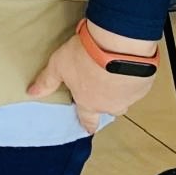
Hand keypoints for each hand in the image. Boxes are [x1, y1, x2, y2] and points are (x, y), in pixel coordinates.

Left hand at [27, 22, 159, 134]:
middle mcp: (111, 104)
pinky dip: (131, 77)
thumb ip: (47, 81)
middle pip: (109, 109)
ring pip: (124, 97)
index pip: (88, 119)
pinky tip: (127, 66)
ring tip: (114, 74)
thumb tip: (31, 93)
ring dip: (119, 89)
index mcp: (90, 103)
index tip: (88, 129)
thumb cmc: (85, 56)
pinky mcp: (144, 83)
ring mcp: (130, 95)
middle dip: (105, 102)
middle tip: (102, 91)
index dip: (87, 124)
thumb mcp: (59, 65)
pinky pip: (137, 84)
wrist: (117, 45)